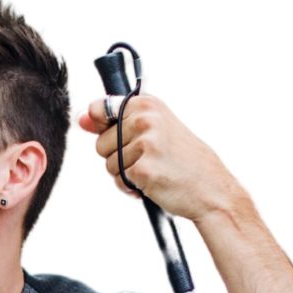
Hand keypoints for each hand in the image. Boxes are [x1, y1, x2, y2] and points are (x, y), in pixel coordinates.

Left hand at [73, 93, 250, 222]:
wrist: (213, 189)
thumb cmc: (182, 160)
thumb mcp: (154, 129)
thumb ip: (115, 121)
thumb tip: (79, 117)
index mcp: (147, 102)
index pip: (99, 110)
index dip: (104, 130)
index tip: (124, 139)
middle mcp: (145, 118)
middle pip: (100, 143)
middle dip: (117, 157)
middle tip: (148, 160)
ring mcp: (144, 143)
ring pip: (108, 165)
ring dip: (125, 175)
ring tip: (153, 172)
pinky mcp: (143, 168)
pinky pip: (117, 182)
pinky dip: (131, 189)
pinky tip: (153, 185)